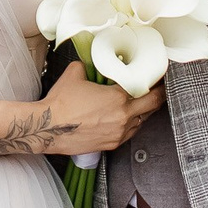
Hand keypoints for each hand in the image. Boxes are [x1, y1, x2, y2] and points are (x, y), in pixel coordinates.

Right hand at [38, 62, 160, 153]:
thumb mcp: (75, 73)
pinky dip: (132, 124)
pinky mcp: (111, 144)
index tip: (159, 77)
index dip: (156, 82)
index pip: (147, 89)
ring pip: (142, 121)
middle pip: (152, 106)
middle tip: (160, 90)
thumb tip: (92, 62)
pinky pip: (130, 133)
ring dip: (144, 112)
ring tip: (142, 103)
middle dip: (158, 97)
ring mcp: (118, 133)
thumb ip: (90, 65)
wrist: (47, 128)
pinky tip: (127, 118)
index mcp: (118, 98)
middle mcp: (123, 117)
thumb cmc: (61, 104)